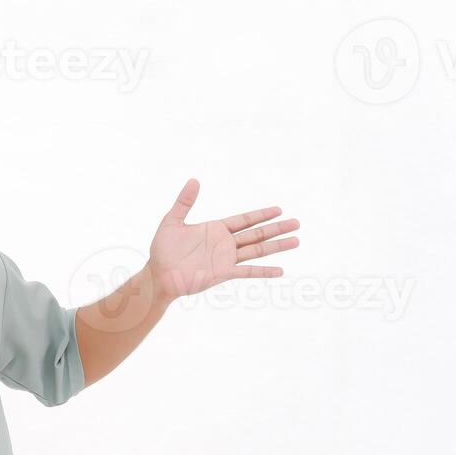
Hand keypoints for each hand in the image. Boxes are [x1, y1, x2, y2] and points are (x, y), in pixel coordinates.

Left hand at [148, 178, 299, 300]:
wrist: (159, 274)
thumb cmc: (162, 250)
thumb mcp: (172, 221)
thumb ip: (184, 202)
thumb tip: (195, 180)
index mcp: (216, 229)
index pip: (244, 220)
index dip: (261, 215)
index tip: (279, 209)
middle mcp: (225, 244)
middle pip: (257, 233)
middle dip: (276, 228)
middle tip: (297, 223)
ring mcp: (226, 259)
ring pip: (257, 250)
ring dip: (276, 246)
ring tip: (296, 241)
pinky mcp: (223, 273)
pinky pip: (247, 272)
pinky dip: (264, 271)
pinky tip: (280, 271)